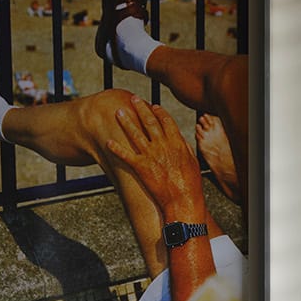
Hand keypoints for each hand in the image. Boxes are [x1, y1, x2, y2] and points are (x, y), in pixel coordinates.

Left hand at [107, 97, 204, 218]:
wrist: (183, 201)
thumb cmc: (191, 185)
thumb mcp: (193, 163)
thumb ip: (185, 148)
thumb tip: (180, 139)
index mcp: (177, 143)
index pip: (167, 121)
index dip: (159, 112)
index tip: (154, 106)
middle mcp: (163, 145)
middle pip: (149, 122)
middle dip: (140, 109)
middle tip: (133, 99)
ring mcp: (151, 156)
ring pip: (135, 134)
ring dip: (126, 122)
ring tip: (119, 112)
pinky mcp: (141, 167)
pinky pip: (125, 155)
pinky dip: (116, 148)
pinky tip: (108, 142)